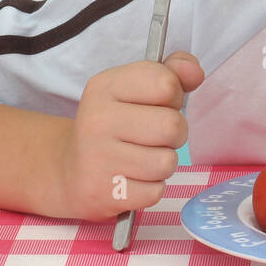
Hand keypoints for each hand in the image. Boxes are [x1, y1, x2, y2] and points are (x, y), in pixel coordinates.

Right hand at [55, 51, 205, 221]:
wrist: (69, 170)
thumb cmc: (115, 125)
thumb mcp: (135, 88)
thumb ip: (172, 72)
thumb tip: (195, 73)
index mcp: (105, 86)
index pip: (166, 84)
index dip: (173, 95)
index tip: (157, 103)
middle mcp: (96, 120)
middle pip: (172, 126)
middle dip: (174, 134)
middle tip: (154, 136)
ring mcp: (97, 158)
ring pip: (167, 162)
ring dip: (163, 163)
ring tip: (142, 158)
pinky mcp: (103, 193)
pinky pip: (155, 192)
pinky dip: (151, 188)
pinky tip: (131, 179)